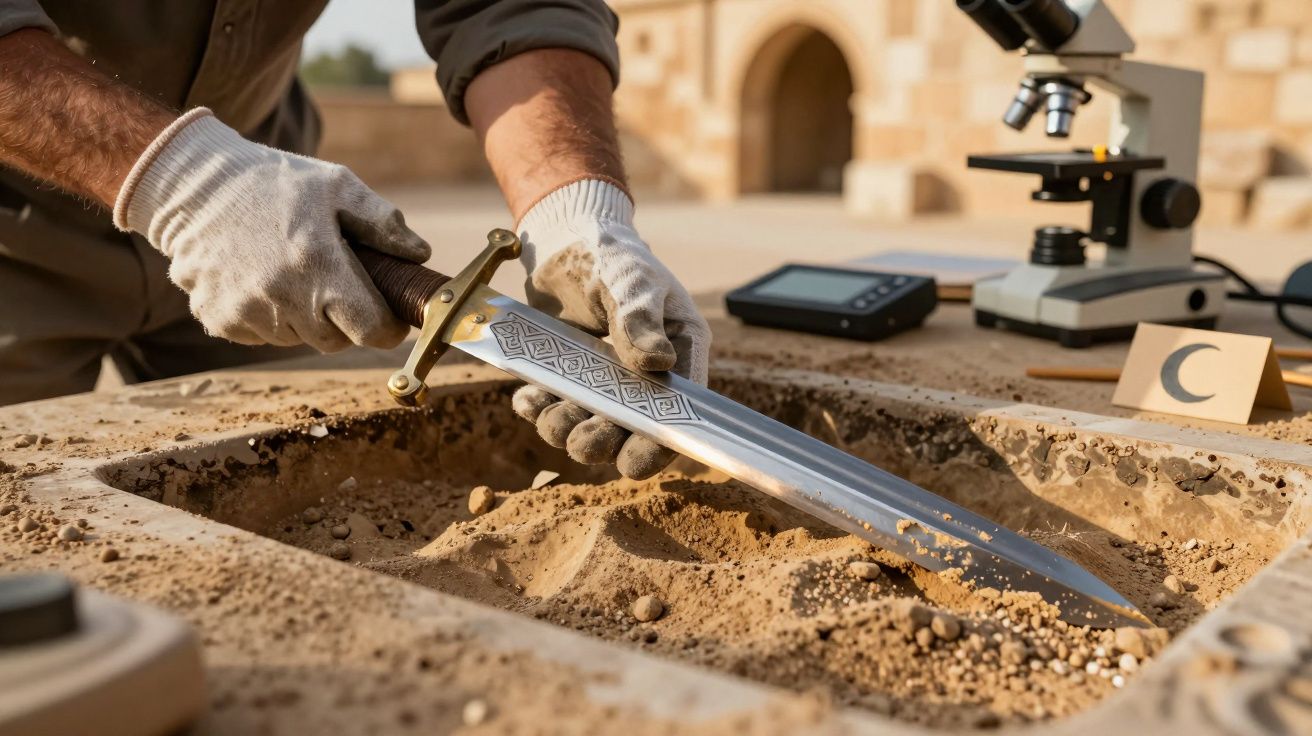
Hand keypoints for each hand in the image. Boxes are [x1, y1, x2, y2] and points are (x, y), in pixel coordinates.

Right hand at [113, 108, 430, 351]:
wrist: (191, 184)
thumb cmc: (273, 182)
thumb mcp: (336, 186)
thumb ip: (383, 223)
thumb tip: (419, 255)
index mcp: (319, 266)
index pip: (370, 330)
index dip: (387, 328)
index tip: (389, 317)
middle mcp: (282, 298)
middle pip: (336, 341)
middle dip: (346, 322)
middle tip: (339, 288)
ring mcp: (246, 313)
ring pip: (297, 340)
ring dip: (305, 319)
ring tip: (294, 275)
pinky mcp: (219, 319)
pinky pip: (261, 336)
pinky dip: (269, 317)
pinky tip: (261, 279)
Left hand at [511, 179, 710, 478]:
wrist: (565, 241)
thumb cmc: (614, 257)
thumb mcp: (632, 281)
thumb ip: (641, 320)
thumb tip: (658, 362)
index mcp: (677, 354)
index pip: (675, 413)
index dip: (658, 445)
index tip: (634, 461)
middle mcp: (642, 377)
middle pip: (627, 431)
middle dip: (603, 443)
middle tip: (583, 441)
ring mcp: (600, 381)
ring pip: (585, 424)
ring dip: (566, 429)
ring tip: (552, 414)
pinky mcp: (563, 377)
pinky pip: (549, 406)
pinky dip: (536, 408)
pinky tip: (528, 397)